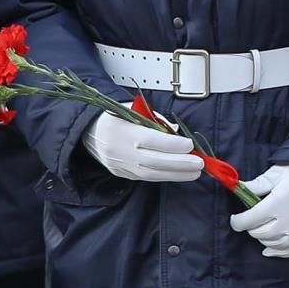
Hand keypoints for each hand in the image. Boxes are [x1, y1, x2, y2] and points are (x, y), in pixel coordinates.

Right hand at [84, 111, 202, 182]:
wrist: (89, 133)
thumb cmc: (114, 118)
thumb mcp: (133, 110)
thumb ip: (155, 120)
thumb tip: (175, 131)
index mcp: (123, 131)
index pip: (151, 140)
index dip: (172, 145)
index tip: (190, 145)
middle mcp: (121, 151)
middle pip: (154, 161)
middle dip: (180, 164)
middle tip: (199, 164)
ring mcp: (121, 165)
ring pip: (151, 174)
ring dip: (176, 174)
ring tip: (194, 172)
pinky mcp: (123, 174)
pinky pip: (146, 178)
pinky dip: (164, 176)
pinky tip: (178, 174)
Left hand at [228, 166, 288, 257]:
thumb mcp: (277, 173)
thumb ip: (257, 184)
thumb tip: (238, 189)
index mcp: (277, 203)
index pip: (249, 220)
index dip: (237, 221)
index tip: (236, 218)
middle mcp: (286, 221)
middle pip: (258, 233)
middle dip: (250, 227)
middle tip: (253, 219)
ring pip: (270, 243)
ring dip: (262, 238)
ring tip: (263, 228)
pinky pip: (287, 252)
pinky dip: (275, 252)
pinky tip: (268, 249)